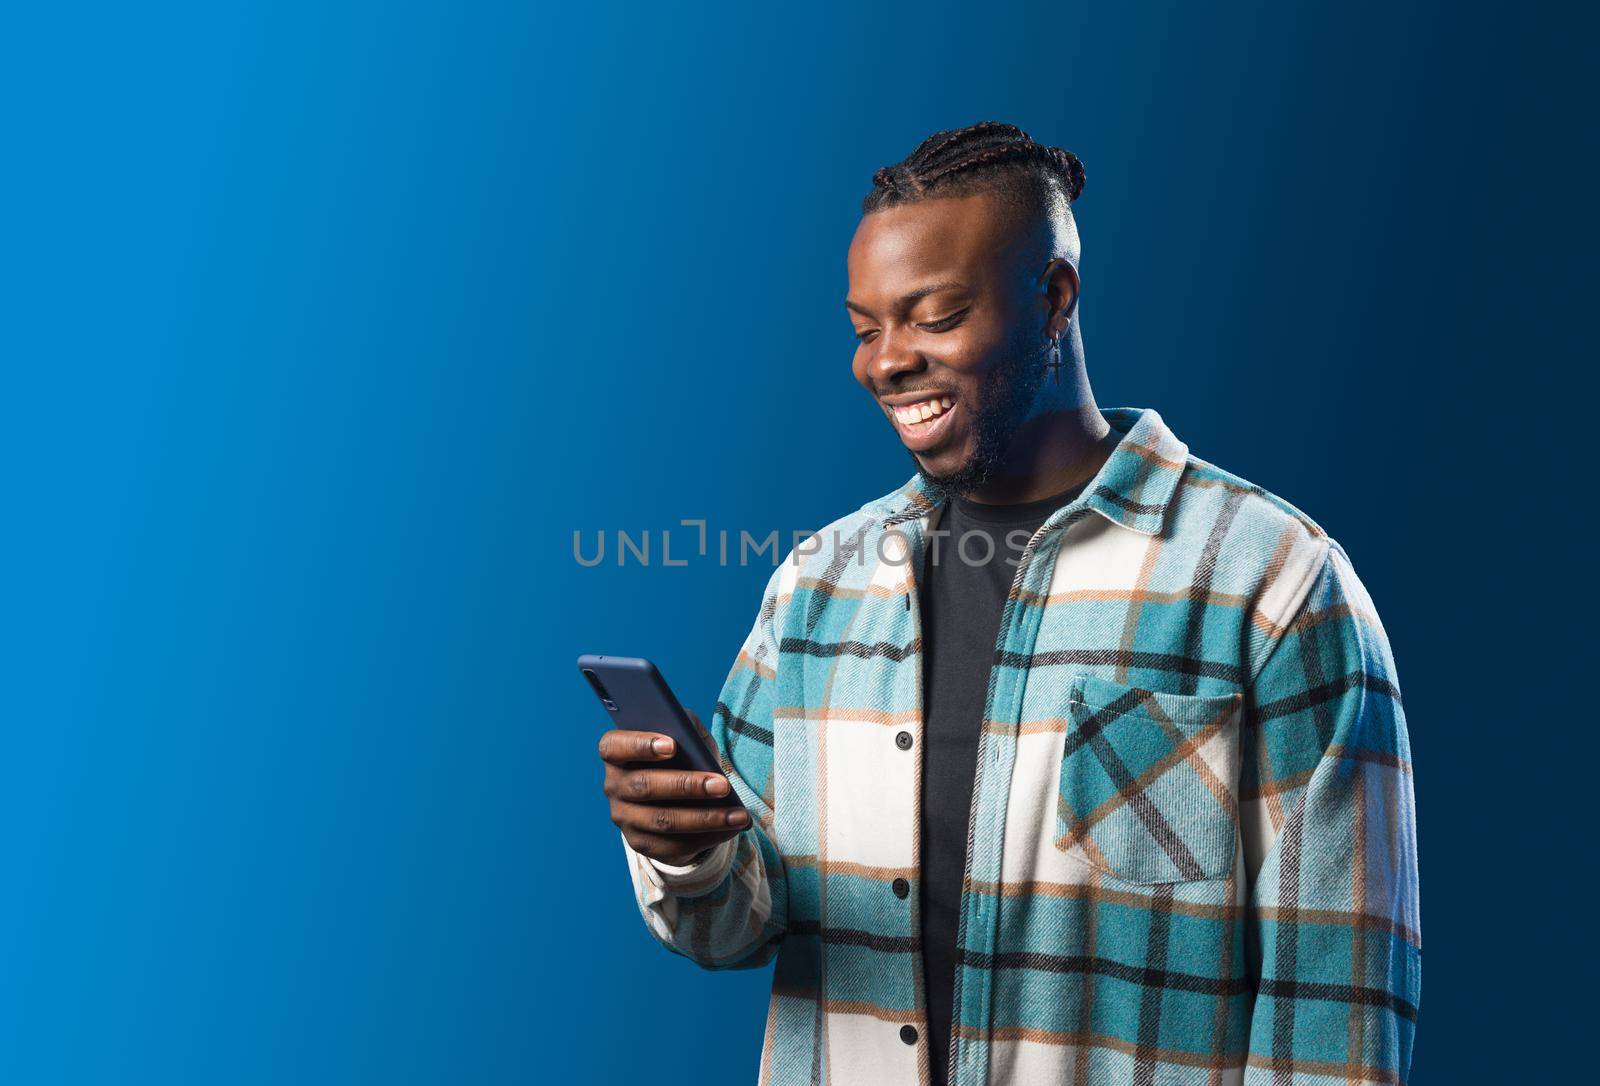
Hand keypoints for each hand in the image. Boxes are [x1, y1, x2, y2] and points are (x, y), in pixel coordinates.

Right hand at [600, 709, 751, 866]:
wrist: (675, 795)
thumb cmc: (679, 756)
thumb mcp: (683, 735)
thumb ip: (685, 725)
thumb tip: (691, 727)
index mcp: (616, 753)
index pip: (615, 747)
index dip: (640, 745)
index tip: (671, 745)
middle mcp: (614, 786)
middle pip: (645, 786)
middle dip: (687, 786)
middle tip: (723, 786)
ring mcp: (624, 818)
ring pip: (664, 820)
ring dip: (705, 818)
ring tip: (738, 815)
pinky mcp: (641, 843)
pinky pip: (674, 845)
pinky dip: (707, 837)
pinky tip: (731, 829)